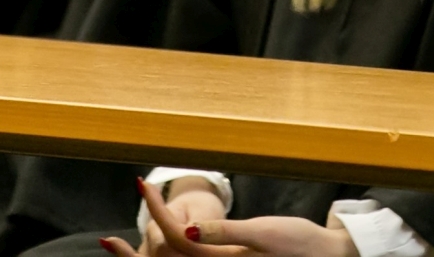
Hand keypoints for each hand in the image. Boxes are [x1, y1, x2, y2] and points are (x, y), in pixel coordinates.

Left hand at [101, 179, 356, 256]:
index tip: (142, 184)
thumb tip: (185, 231)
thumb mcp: (265, 233)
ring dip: (146, 255)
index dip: (156, 213)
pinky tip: (164, 238)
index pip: (175, 240)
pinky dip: (168, 253)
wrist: (325, 256)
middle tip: (107, 238)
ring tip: (118, 243)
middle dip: (134, 253)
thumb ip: (225, 234)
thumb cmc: (300, 243)